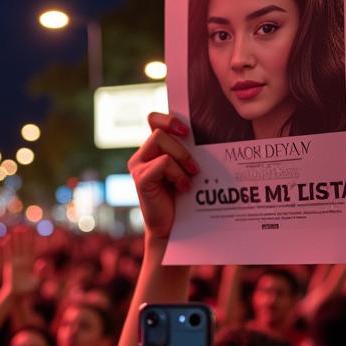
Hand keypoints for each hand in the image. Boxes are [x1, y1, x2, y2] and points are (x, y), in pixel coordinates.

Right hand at [3, 228, 37, 296]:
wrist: (17, 294)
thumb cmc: (28, 289)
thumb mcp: (37, 280)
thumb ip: (41, 272)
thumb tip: (43, 263)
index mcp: (31, 262)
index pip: (31, 248)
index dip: (31, 240)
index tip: (31, 232)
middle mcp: (23, 261)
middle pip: (23, 246)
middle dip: (22, 238)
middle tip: (22, 227)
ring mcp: (15, 262)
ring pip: (15, 249)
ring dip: (14, 241)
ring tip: (12, 231)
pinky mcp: (9, 266)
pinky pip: (7, 255)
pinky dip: (5, 249)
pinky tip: (3, 241)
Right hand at [127, 112, 198, 240]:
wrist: (173, 227)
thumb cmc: (182, 198)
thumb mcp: (186, 169)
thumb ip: (187, 152)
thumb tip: (206, 135)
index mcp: (153, 150)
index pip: (153, 120)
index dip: (168, 119)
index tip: (186, 131)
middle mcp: (142, 156)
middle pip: (159, 131)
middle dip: (181, 147)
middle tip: (195, 166)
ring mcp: (138, 167)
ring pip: (160, 142)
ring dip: (181, 158)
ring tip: (191, 176)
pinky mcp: (140, 179)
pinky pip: (162, 163)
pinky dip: (177, 173)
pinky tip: (183, 187)